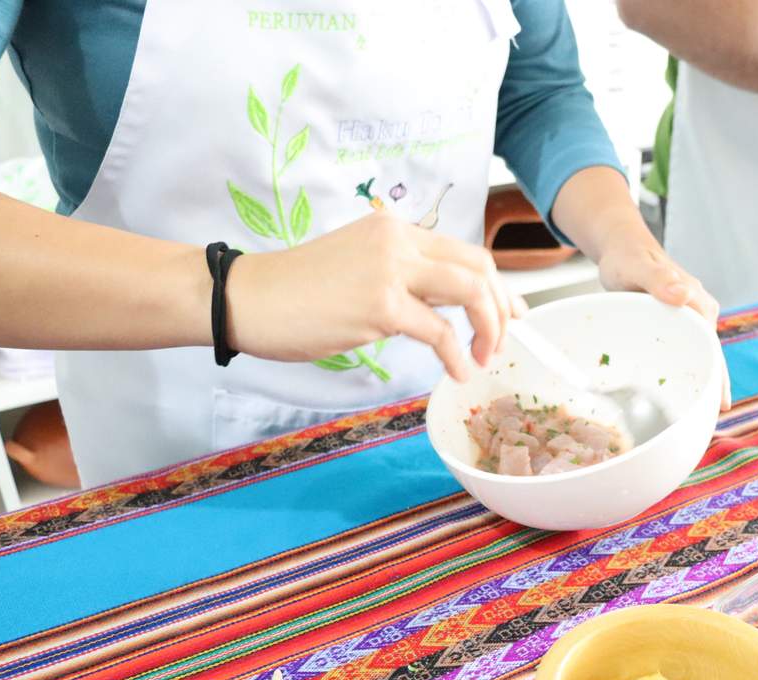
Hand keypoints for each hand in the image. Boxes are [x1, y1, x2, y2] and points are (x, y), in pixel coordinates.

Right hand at [225, 210, 519, 380]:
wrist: (247, 297)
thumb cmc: (298, 291)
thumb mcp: (360, 267)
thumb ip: (403, 276)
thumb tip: (445, 303)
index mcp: (395, 229)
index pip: (465, 251)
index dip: (496, 285)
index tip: (510, 313)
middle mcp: (398, 240)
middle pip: (478, 267)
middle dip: (501, 307)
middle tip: (504, 340)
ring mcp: (390, 270)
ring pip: (469, 291)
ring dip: (488, 329)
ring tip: (484, 358)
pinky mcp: (381, 305)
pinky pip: (440, 332)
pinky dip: (458, 355)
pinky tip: (458, 372)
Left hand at [597, 237, 731, 410]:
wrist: (624, 248)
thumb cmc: (629, 256)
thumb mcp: (638, 266)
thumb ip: (659, 280)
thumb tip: (683, 296)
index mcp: (698, 302)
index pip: (712, 344)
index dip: (717, 374)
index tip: (720, 401)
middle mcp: (701, 312)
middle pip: (711, 354)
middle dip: (715, 385)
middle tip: (713, 419)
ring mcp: (691, 319)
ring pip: (701, 354)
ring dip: (703, 381)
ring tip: (701, 415)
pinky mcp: (679, 324)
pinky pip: (687, 350)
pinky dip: (688, 370)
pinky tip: (682, 393)